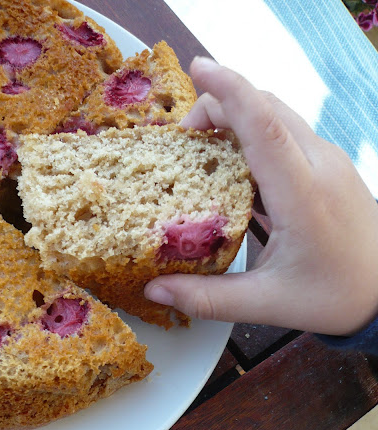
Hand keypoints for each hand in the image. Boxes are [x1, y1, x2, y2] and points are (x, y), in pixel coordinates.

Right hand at [144, 57, 377, 334]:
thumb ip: (208, 297)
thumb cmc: (333, 297)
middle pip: (267, 108)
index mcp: (304, 196)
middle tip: (184, 140)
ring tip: (203, 149)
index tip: (198, 68)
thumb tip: (155, 289)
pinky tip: (237, 167)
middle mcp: (320, 166)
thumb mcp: (267, 304)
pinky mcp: (330, 166)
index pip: (264, 127)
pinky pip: (288, 133)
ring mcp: (329, 161)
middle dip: (220, 105)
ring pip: (278, 115)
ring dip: (238, 117)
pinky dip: (255, 134)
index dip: (230, 91)